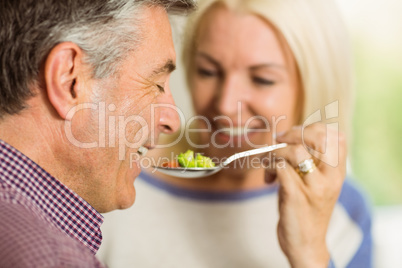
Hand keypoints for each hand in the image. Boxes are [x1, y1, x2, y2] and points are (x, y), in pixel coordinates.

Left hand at [267, 123, 346, 267]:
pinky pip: (279, 167)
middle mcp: (330, 178)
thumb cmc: (307, 210)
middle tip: (279, 140)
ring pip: (295, 151)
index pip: (335, 137)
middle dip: (293, 133)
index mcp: (337, 173)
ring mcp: (314, 187)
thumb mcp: (316, 184)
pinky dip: (268, 166)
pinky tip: (267, 178)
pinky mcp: (296, 196)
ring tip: (269, 164)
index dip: (313, 128)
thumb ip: (311, 161)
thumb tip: (293, 135)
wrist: (306, 244)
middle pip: (318, 138)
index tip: (295, 134)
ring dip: (275, 152)